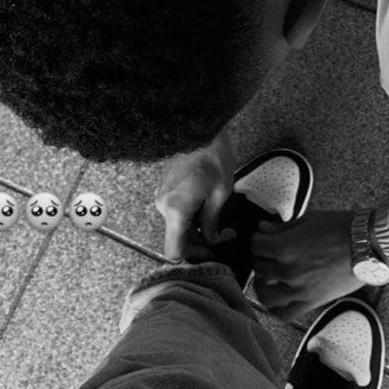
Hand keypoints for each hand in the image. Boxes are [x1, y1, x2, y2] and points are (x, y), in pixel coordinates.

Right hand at [155, 130, 235, 260]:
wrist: (199, 129)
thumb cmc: (213, 159)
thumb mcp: (220, 194)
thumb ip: (212, 222)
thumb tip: (213, 240)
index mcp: (176, 211)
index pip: (174, 252)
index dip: (193, 258)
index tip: (212, 254)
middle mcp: (164, 207)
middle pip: (177, 240)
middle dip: (201, 244)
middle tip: (226, 237)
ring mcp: (162, 198)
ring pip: (178, 228)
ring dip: (198, 231)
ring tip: (222, 226)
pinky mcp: (165, 191)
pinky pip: (177, 214)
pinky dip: (192, 219)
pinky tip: (209, 213)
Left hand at [251, 210, 362, 320]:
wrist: (368, 245)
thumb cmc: (341, 228)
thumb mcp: (308, 220)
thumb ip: (282, 227)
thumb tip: (263, 228)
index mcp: (284, 247)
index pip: (256, 245)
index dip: (259, 240)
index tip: (265, 239)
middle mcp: (288, 271)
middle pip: (259, 267)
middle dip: (262, 259)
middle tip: (270, 255)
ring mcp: (299, 289)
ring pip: (264, 294)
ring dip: (263, 284)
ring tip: (269, 278)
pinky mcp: (311, 302)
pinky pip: (284, 314)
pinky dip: (275, 309)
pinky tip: (276, 299)